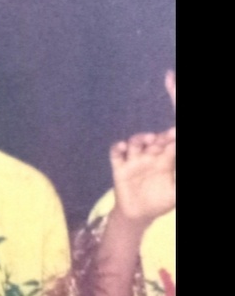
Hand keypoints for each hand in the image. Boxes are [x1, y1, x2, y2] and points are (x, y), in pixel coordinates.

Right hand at [110, 71, 175, 224]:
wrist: (138, 216)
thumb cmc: (162, 200)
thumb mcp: (177, 190)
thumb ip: (177, 170)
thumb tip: (175, 143)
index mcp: (170, 156)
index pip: (175, 130)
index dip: (173, 102)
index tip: (170, 79)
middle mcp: (153, 154)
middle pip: (157, 137)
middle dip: (160, 139)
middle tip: (161, 146)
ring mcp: (136, 159)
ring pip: (137, 141)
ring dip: (140, 141)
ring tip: (146, 148)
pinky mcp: (120, 167)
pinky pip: (117, 152)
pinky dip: (119, 148)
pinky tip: (124, 148)